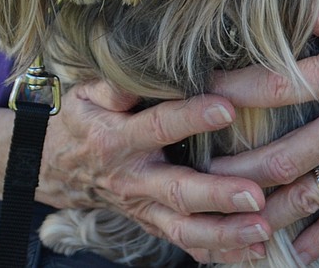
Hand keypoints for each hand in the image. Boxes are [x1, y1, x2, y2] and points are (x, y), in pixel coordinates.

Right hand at [37, 80, 271, 262]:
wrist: (57, 167)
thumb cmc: (82, 121)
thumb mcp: (87, 94)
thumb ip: (117, 85)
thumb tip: (148, 69)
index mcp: (116, 138)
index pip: (158, 126)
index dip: (191, 117)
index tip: (227, 107)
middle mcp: (132, 179)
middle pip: (176, 190)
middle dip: (217, 194)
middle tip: (255, 194)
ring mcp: (143, 208)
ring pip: (184, 228)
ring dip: (224, 232)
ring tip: (261, 227)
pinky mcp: (152, 225)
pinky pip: (187, 245)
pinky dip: (220, 252)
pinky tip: (254, 250)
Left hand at [210, 0, 318, 262]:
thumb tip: (292, 0)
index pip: (278, 86)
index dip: (234, 91)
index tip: (201, 90)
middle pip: (284, 155)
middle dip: (237, 169)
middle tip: (198, 172)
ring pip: (312, 193)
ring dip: (269, 207)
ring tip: (230, 214)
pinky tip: (297, 248)